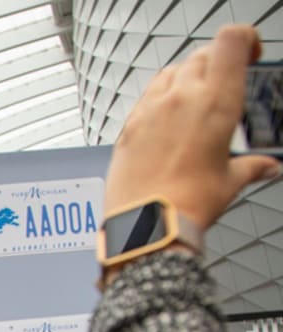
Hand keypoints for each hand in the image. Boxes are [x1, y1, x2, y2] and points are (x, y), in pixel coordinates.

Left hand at [106, 24, 278, 228]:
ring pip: (171, 71)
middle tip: (225, 83)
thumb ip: (252, 166)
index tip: (250, 53)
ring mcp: (150, 109)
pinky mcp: (128, 126)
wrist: (146, 226)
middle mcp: (181, 98)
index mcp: (217, 101)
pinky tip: (166, 120)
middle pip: (201, 55)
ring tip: (195, 100)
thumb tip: (267, 166)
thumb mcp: (230, 181)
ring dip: (186, 77)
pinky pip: (146, 96)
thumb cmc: (187, 204)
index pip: (231, 41)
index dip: (244, 40)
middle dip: (217, 63)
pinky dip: (160, 98)